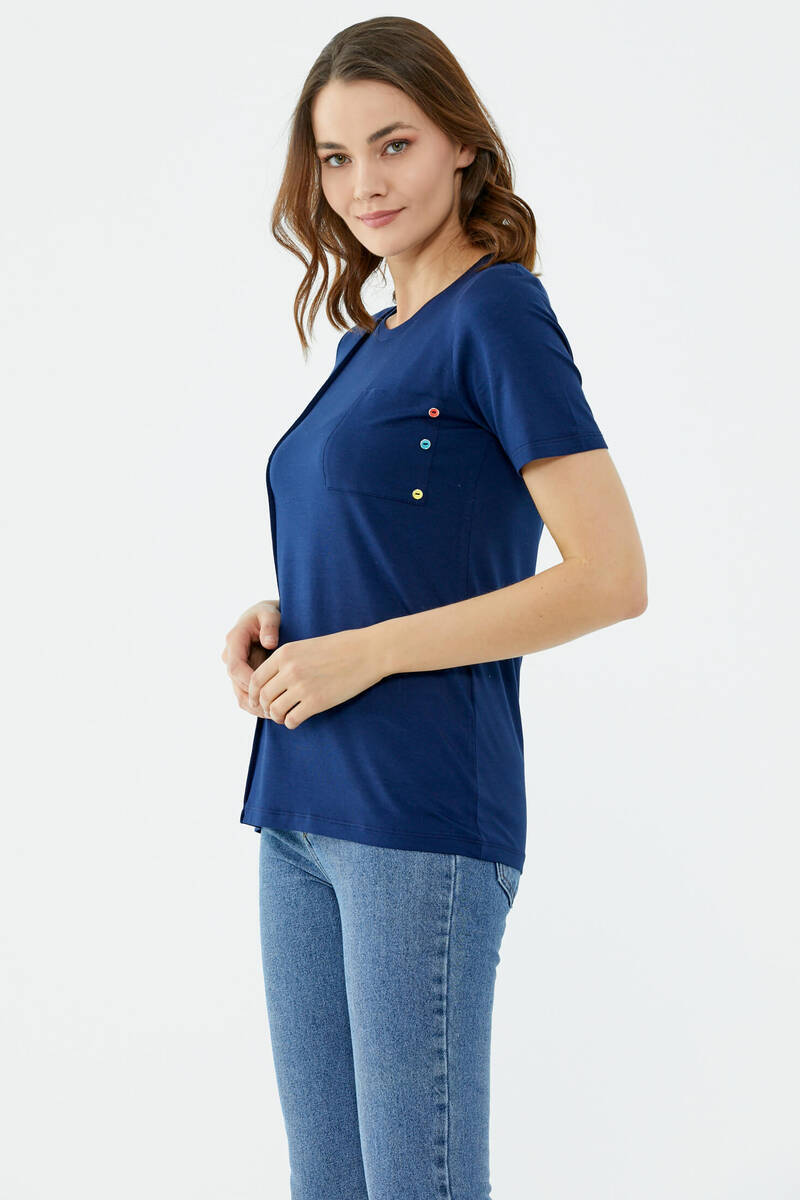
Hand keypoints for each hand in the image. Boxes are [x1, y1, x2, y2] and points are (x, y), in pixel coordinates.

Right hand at [221, 599, 280, 713]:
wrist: (267, 617)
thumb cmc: (269, 614)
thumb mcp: (270, 614)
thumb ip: (270, 626)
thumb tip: (269, 643)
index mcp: (234, 641)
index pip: (235, 667)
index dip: (248, 682)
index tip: (267, 691)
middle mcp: (231, 656)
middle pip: (236, 685)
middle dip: (254, 699)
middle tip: (273, 711)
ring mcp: (236, 667)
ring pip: (240, 694)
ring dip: (255, 707)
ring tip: (274, 715)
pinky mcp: (244, 675)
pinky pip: (247, 695)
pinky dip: (257, 706)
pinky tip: (273, 713)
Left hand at [247, 625, 386, 729]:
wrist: (367, 652)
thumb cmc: (340, 647)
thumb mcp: (306, 646)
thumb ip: (287, 661)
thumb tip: (273, 681)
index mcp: (284, 654)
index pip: (256, 679)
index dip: (254, 694)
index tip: (258, 701)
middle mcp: (289, 670)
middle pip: (263, 696)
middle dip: (265, 707)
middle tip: (272, 711)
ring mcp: (302, 687)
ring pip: (275, 710)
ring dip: (277, 717)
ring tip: (284, 717)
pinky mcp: (316, 702)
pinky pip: (292, 719)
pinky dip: (291, 723)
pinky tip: (296, 720)